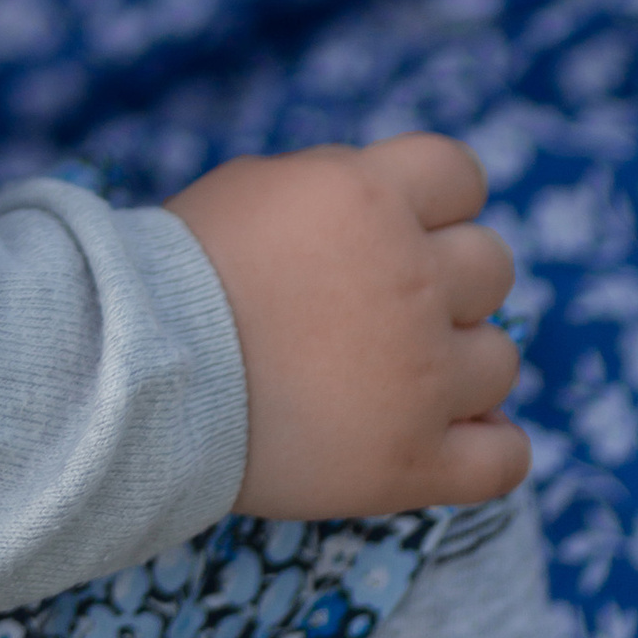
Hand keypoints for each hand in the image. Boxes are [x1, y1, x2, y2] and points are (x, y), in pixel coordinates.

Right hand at [165, 134, 528, 518]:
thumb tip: (399, 199)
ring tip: (393, 378)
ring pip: (501, 361)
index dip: (439, 201)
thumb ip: (342, 186)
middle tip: (384, 309)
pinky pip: (505, 458)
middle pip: (492, 266)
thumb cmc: (181, 273)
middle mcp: (411, 280)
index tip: (405, 229)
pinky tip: (451, 439)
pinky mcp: (414, 464)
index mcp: (370, 197)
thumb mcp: (260, 186)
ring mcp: (422, 378)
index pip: (461, 173)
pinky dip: (488, 448)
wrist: (132, 376)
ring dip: (459, 366)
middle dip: (448, 282)